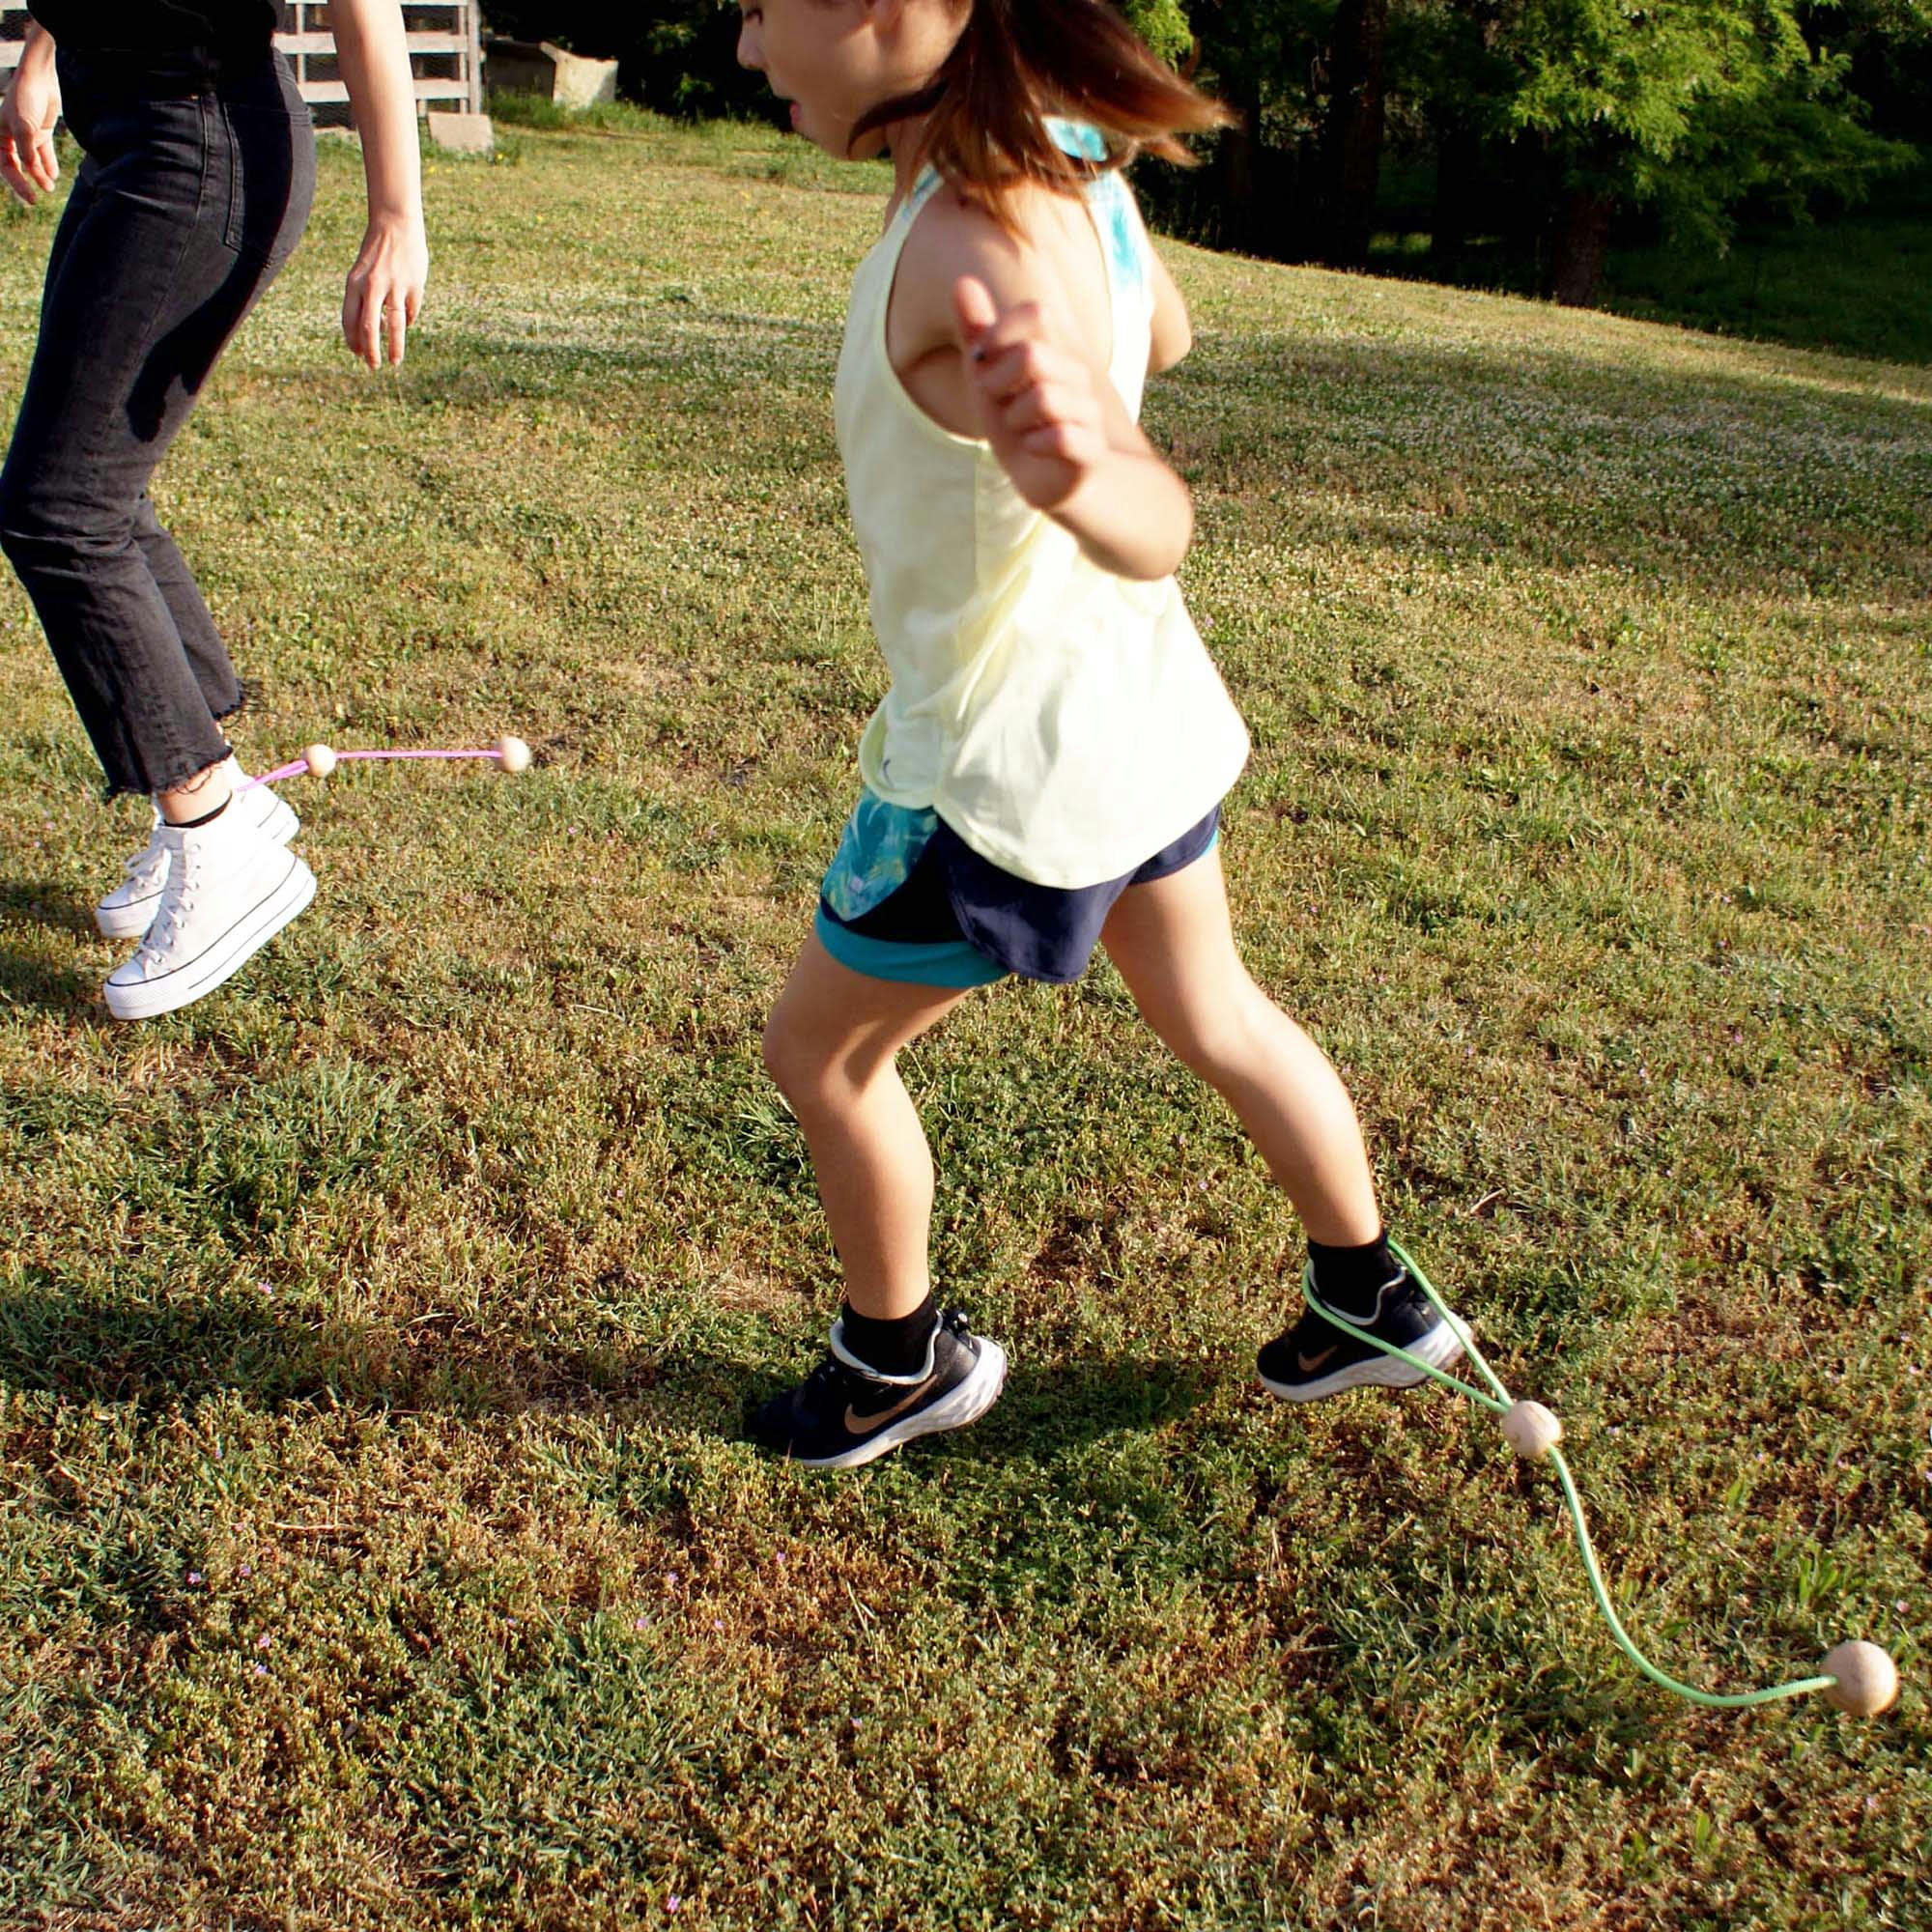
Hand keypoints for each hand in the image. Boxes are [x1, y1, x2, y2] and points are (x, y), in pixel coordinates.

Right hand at [0, 49, 60, 207]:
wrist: (39, 78)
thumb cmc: (25, 98)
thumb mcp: (24, 126)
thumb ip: (27, 148)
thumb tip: (30, 168)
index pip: (6, 166)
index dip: (17, 183)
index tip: (30, 199)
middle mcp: (10, 137)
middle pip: (17, 166)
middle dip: (27, 182)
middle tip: (36, 200)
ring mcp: (26, 136)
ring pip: (32, 161)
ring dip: (40, 175)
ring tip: (49, 187)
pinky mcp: (40, 132)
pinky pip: (44, 153)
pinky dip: (48, 164)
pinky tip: (53, 176)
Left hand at [341, 214, 427, 367]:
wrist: (395, 224)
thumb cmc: (377, 252)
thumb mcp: (363, 274)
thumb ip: (364, 300)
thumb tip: (374, 332)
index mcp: (355, 283)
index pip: (350, 320)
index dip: (353, 341)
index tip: (358, 355)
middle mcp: (372, 286)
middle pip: (369, 328)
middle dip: (370, 351)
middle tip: (373, 367)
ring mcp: (394, 286)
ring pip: (394, 326)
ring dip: (394, 348)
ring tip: (395, 362)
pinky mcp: (414, 286)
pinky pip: (410, 312)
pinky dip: (408, 320)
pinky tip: (407, 320)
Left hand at [952, 274, 1109, 512]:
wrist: (1046, 480)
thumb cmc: (1016, 423)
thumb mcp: (987, 376)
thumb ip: (976, 331)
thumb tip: (962, 280)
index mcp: (1054, 350)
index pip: (1037, 313)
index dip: (1000, 334)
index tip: (982, 362)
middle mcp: (1078, 374)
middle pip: (1033, 356)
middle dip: (998, 383)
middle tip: (999, 405)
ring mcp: (1088, 412)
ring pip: (1045, 398)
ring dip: (1015, 420)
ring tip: (1019, 430)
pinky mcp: (1091, 449)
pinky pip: (1061, 436)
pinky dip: (1034, 444)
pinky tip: (1031, 448)